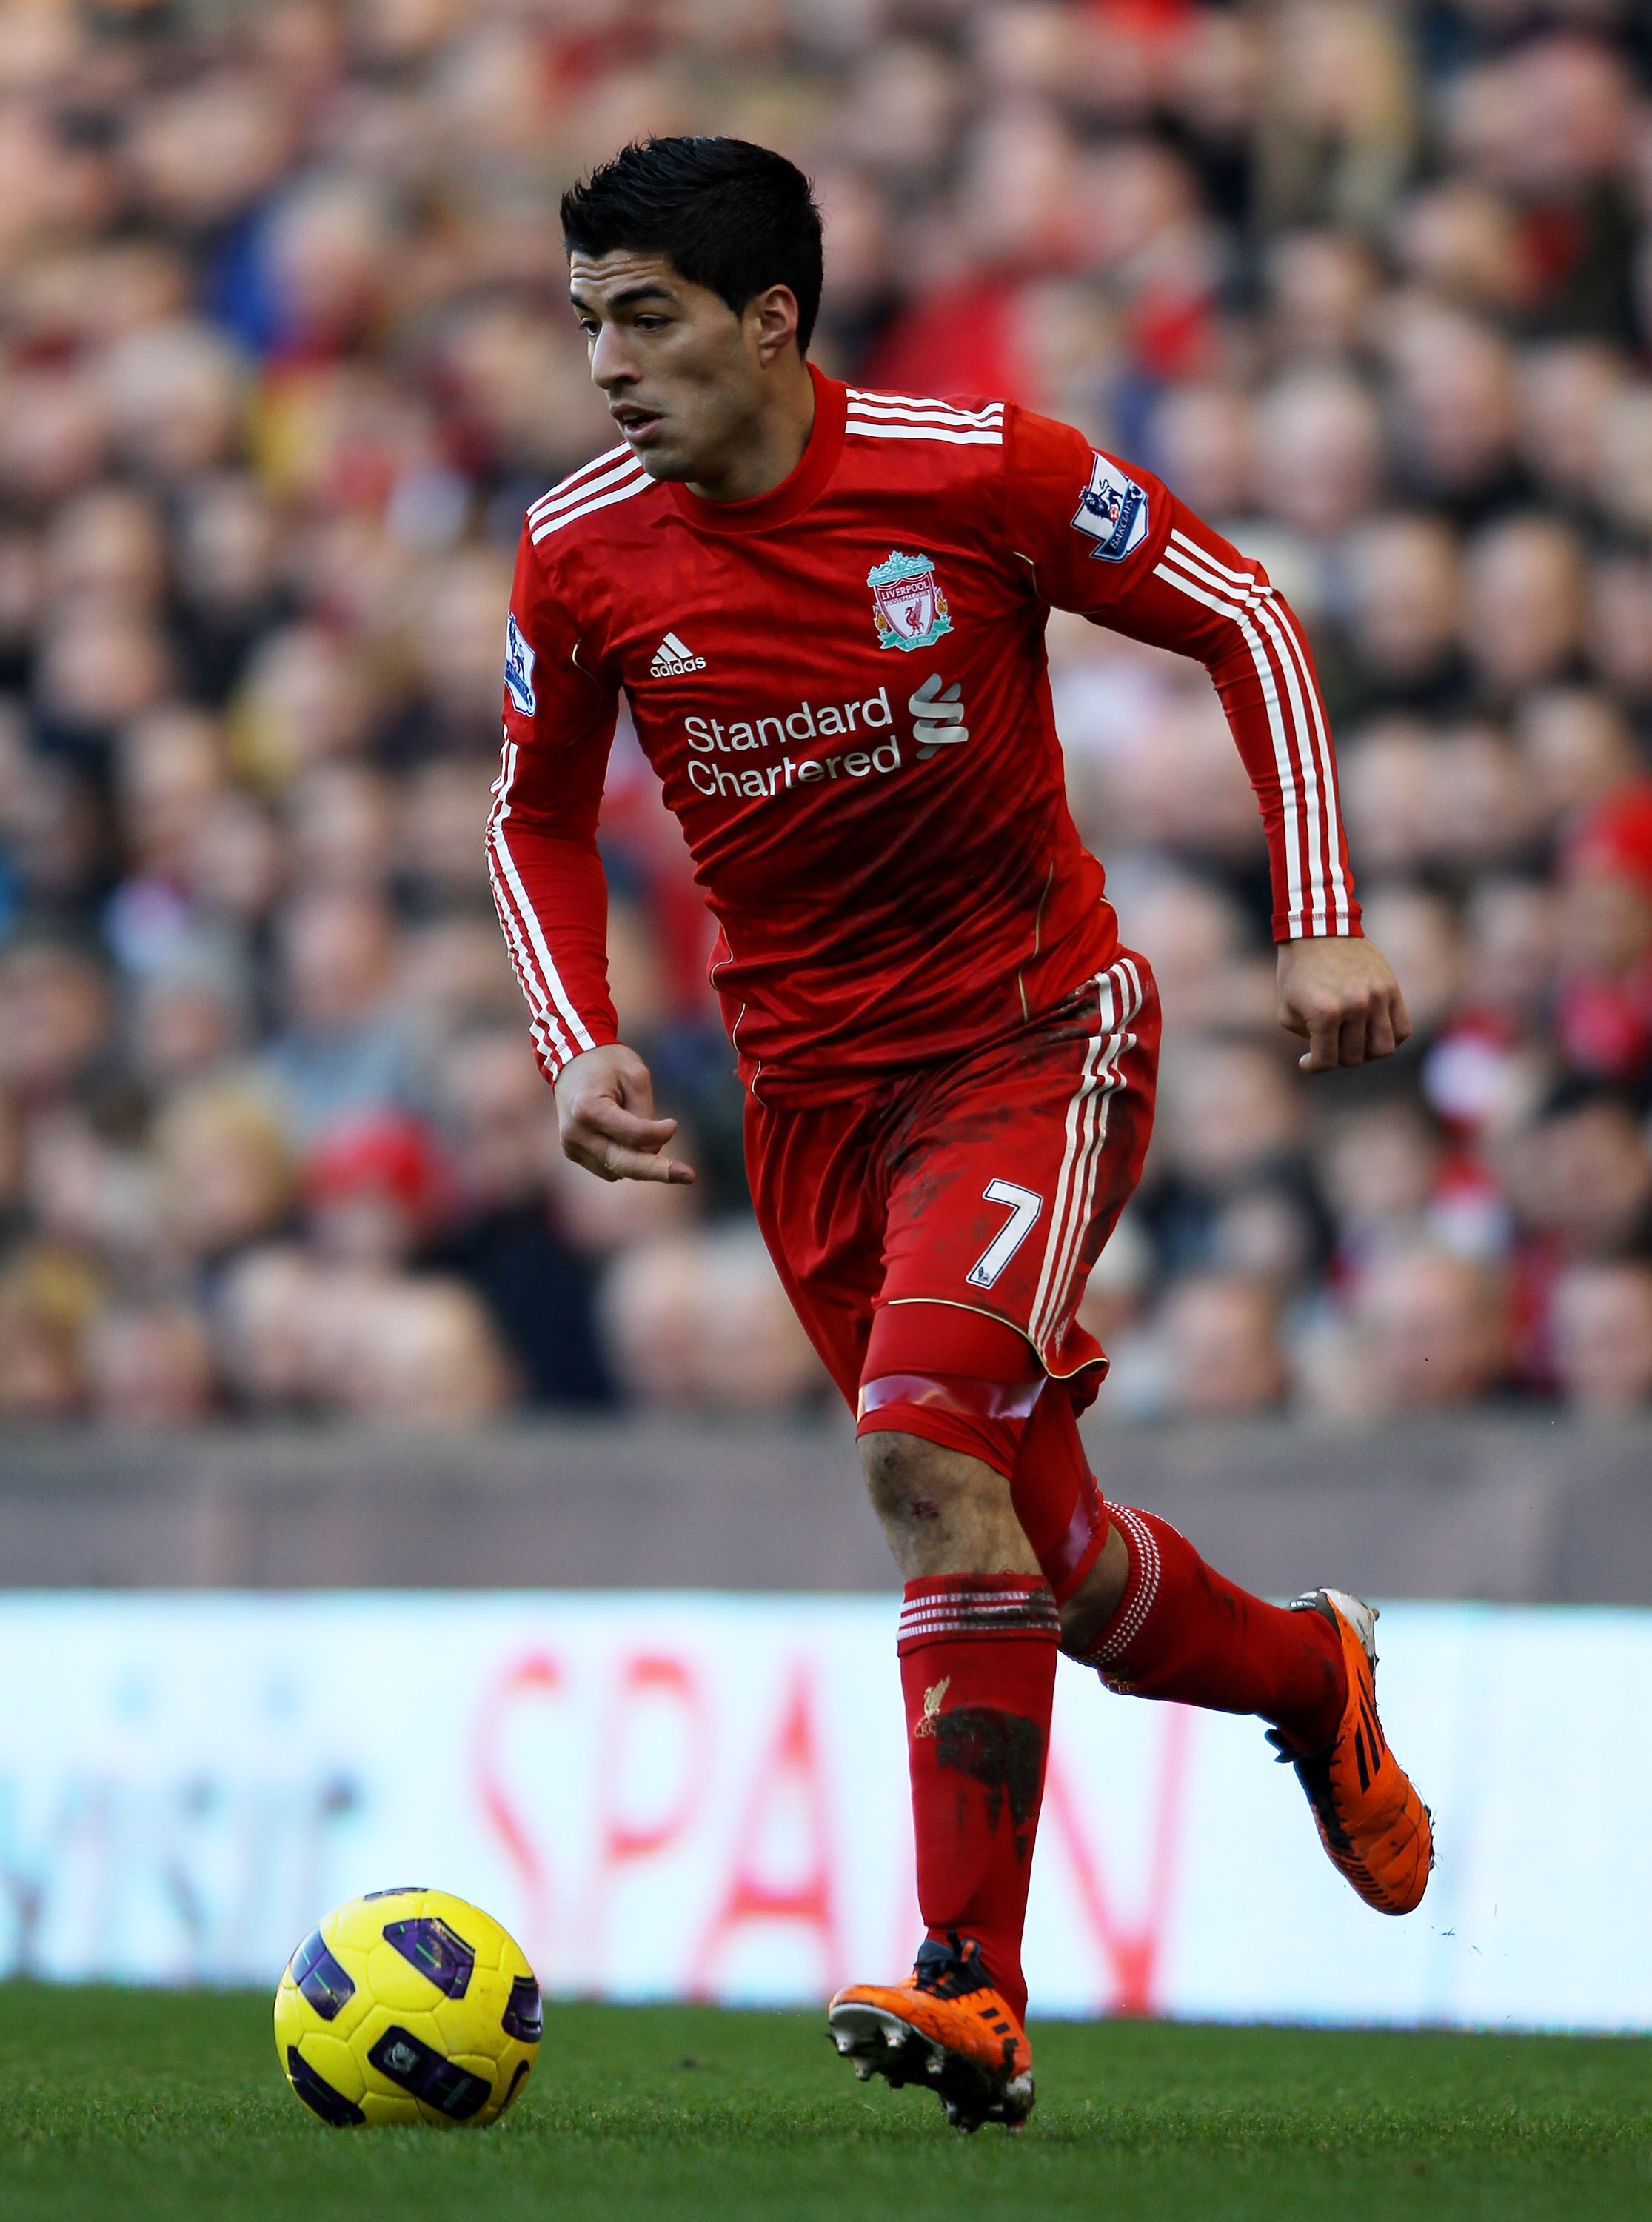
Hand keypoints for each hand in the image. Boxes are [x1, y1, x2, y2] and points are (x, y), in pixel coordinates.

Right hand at [554, 1043, 694, 1183]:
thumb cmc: (609, 1064)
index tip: (674, 1124)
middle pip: (624, 1163)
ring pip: (618, 1170)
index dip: (659, 1133)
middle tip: (689, 1176)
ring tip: (635, 1126)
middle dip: (658, 1171)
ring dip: (638, 1158)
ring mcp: (571, 1146)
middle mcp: (575, 1134)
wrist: (572, 1060)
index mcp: (588, 1109)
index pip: (633, 1136)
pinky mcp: (573, 1153)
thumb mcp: (636, 1076)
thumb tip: (651, 1152)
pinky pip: (608, 1167)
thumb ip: (645, 1114)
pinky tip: (622, 1134)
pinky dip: (624, 1158)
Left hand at [1276, 937, 1411, 1072]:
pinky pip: (1403, 1029)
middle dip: (1337, 1056)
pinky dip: (1390, 1038)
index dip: (1313, 1066)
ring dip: (1365, 1052)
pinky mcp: (1392, 988)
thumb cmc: (1297, 972)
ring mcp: (1378, 997)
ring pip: (1384, 1049)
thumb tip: (1329, 1056)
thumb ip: (1307, 1039)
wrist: (1318, 930)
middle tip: (1327, 1043)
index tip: (1306, 1061)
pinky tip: (1371, 1031)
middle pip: (1354, 1058)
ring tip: (1351, 1041)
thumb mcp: (1287, 1009)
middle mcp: (1356, 1005)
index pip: (1327, 1061)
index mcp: (1326, 1012)